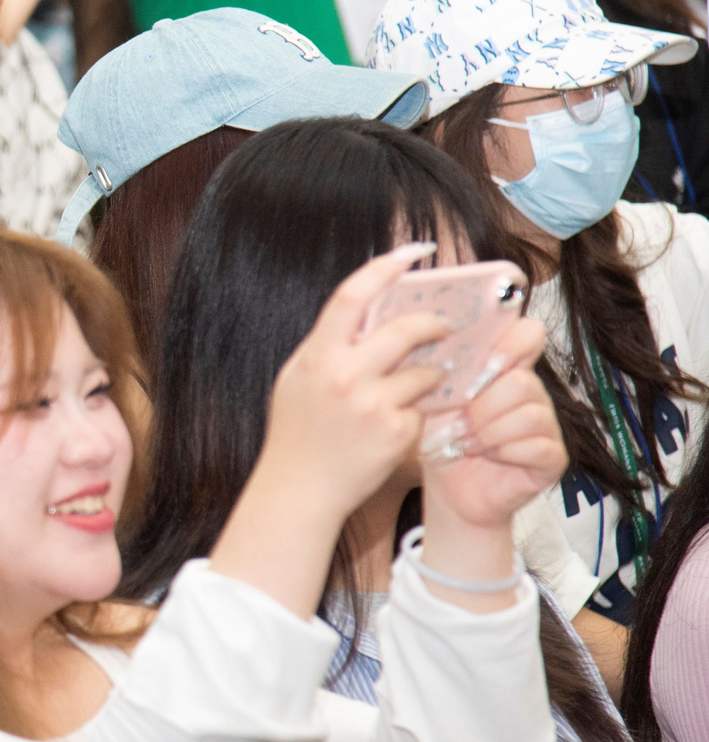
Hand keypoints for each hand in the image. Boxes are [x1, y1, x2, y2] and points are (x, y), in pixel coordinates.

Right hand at [252, 244, 451, 525]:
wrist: (299, 490)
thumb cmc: (297, 433)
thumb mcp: (298, 380)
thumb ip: (328, 347)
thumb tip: (369, 314)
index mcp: (317, 355)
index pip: (355, 294)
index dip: (388, 265)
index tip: (416, 251)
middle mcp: (344, 375)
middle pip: (406, 330)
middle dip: (433, 325)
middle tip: (445, 325)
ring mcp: (372, 405)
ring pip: (425, 373)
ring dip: (429, 377)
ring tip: (416, 389)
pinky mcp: (396, 432)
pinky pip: (422, 410)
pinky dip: (416, 414)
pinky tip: (396, 428)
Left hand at [418, 317, 561, 531]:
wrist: (448, 489)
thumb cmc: (442, 441)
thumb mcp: (436, 400)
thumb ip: (446, 373)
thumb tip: (443, 347)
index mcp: (505, 372)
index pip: (528, 335)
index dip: (513, 340)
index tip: (489, 360)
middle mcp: (532, 394)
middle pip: (522, 382)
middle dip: (483, 406)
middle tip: (461, 424)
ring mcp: (546, 425)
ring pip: (530, 414)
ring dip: (490, 431)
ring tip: (468, 442)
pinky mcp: (552, 457)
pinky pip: (538, 445)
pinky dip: (505, 451)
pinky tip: (487, 456)